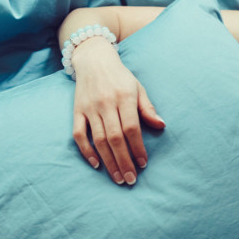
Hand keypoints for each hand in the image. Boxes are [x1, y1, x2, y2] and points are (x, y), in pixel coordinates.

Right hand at [71, 38, 165, 184]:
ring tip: (118, 178)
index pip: (132, 128)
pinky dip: (86, 151)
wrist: (93, 59)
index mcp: (124, 97)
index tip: (143, 164)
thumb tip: (161, 126)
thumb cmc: (120, 77)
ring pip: (99, 140)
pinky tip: (96, 164)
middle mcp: (106, 103)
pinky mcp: (77, 111)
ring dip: (109, 161)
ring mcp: (90, 108)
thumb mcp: (138, 88)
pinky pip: (79, 135)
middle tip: (131, 179)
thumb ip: (147, 108)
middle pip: (115, 138)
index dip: (137, 148)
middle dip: (124, 161)